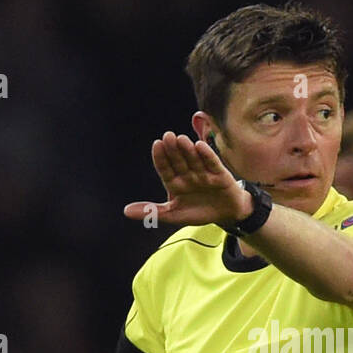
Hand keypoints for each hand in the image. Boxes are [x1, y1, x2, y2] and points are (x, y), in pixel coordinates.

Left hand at [123, 132, 252, 227]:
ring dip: (188, 151)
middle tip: (168, 136)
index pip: (165, 169)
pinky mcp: (220, 174)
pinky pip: (212, 164)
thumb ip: (151, 211)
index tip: (157, 145)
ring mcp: (204, 173)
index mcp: (175, 183)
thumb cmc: (199, 212)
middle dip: (173, 150)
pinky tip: (200, 146)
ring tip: (181, 139)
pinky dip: (207, 156)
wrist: (226, 215)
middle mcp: (188, 175)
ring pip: (194, 160)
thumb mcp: (174, 215)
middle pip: (179, 162)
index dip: (161, 158)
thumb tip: (126, 211)